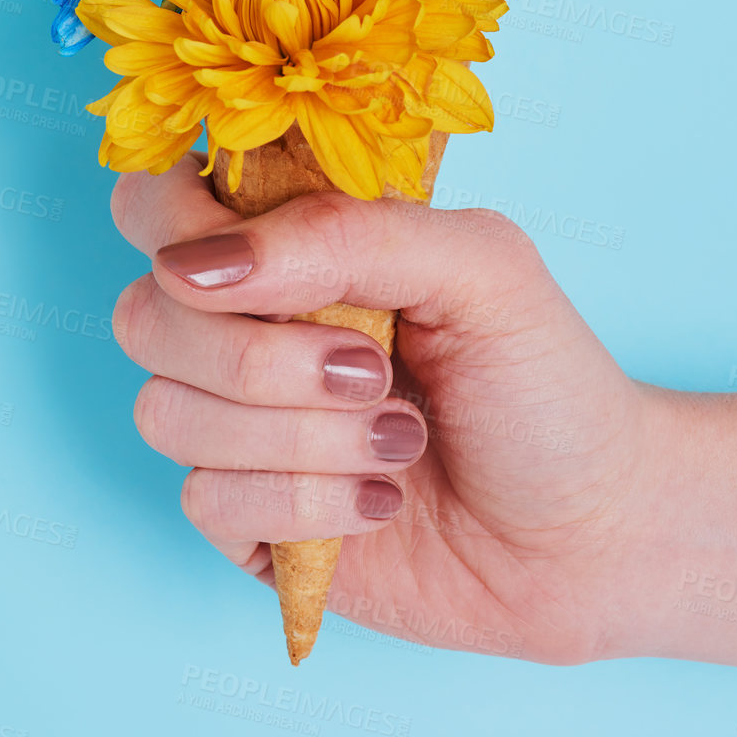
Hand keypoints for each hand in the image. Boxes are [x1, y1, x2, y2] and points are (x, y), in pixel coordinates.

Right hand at [109, 155, 667, 663]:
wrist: (592, 532)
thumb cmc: (544, 384)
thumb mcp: (478, 267)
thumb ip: (348, 235)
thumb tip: (198, 264)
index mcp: (295, 246)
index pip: (157, 204)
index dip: (177, 225)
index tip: (259, 270)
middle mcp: (251, 329)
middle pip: (144, 314)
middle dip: (265, 356)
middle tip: (375, 368)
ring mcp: (240, 429)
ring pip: (168, 413)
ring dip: (305, 436)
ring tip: (402, 440)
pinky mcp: (246, 519)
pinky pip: (205, 499)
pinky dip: (309, 502)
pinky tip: (382, 502)